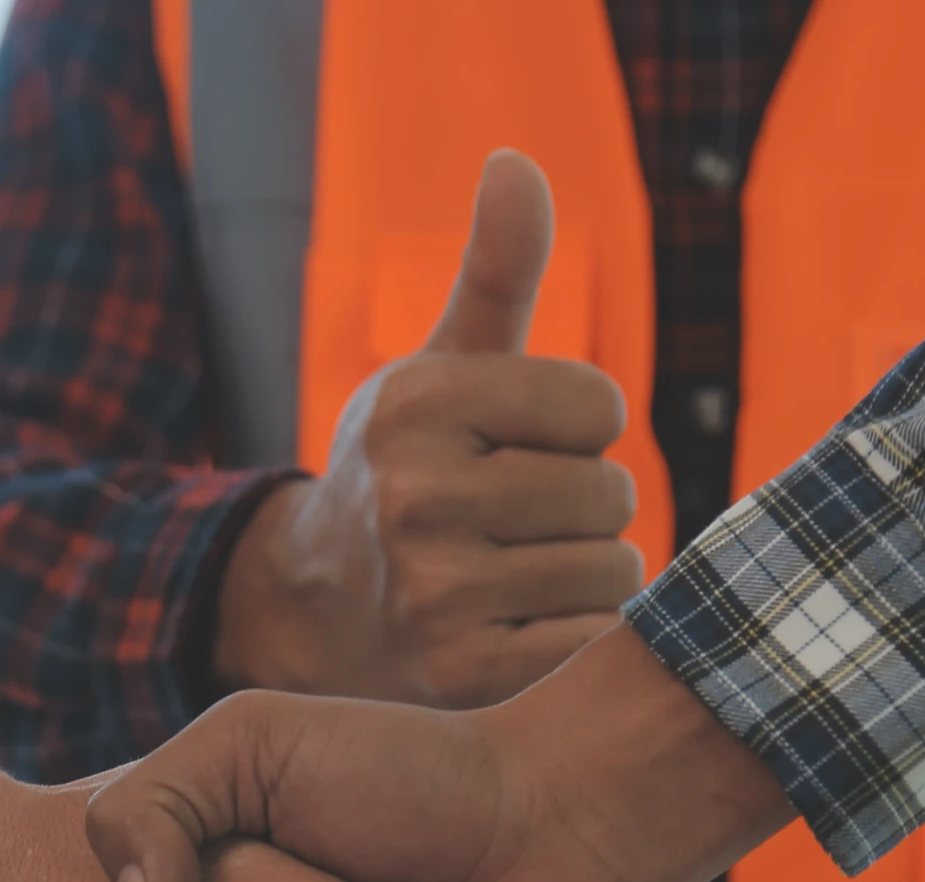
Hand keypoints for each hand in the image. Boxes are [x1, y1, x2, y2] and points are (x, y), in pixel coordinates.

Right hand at [212, 150, 641, 708]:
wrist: (313, 613)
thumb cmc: (404, 474)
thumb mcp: (439, 367)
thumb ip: (495, 270)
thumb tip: (518, 161)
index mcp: (418, 406)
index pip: (597, 405)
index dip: (577, 430)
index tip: (521, 452)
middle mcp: (419, 499)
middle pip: (610, 491)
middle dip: (583, 507)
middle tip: (519, 529)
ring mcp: (440, 596)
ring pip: (611, 569)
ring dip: (587, 576)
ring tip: (519, 581)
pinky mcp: (466, 677)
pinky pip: (593, 639)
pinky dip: (580, 638)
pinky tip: (528, 632)